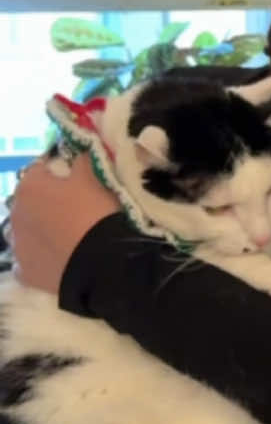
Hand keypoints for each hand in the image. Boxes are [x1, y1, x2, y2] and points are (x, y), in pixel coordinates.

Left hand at [8, 154, 119, 293]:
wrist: (101, 262)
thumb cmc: (96, 212)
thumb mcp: (96, 177)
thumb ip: (83, 160)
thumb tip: (80, 151)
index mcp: (29, 185)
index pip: (40, 169)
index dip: (58, 172)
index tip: (75, 178)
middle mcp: (15, 212)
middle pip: (29, 201)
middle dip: (45, 202)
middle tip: (73, 209)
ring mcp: (17, 244)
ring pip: (25, 231)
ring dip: (38, 230)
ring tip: (65, 236)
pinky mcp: (24, 272)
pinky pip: (28, 260)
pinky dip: (39, 258)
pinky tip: (57, 259)